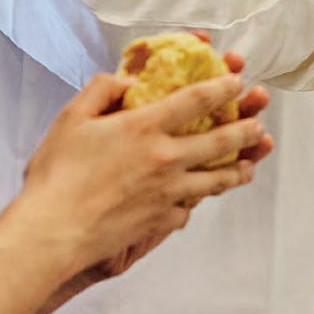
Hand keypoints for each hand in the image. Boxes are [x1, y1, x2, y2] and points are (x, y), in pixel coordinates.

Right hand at [2, 48, 272, 295]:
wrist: (54, 231)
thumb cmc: (57, 173)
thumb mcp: (72, 117)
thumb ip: (102, 90)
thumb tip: (128, 82)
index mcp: (146, 126)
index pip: (196, 100)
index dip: (222, 87)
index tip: (238, 81)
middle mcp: (166, 158)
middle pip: (220, 141)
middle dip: (245, 130)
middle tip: (259, 125)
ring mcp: (168, 192)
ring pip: (215, 180)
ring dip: (236, 171)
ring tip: (248, 167)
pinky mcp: (161, 219)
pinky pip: (187, 210)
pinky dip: (195, 204)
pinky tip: (198, 202)